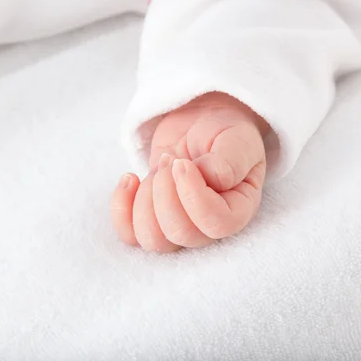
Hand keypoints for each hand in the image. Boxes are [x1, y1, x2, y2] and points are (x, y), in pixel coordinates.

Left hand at [110, 92, 268, 252]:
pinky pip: (130, 234)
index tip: (182, 163)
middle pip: (181, 234)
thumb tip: (207, 180)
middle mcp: (209, 225)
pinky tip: (130, 179)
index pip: (218, 224)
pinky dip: (121, 208)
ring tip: (157, 168)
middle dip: (165, 193)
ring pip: (153, 240)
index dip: (194, 197)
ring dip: (145, 200)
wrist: (198, 120)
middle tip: (169, 161)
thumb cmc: (223, 130)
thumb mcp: (236, 138)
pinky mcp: (152, 218)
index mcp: (238, 208)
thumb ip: (229, 162)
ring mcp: (180, 225)